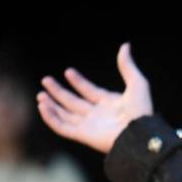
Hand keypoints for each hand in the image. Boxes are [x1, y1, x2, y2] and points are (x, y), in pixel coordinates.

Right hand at [37, 42, 154, 153]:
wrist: (139, 133)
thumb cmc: (141, 110)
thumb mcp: (137, 83)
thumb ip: (127, 65)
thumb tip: (125, 45)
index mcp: (109, 103)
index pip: (89, 91)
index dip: (78, 82)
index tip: (67, 71)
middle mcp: (98, 115)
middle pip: (73, 103)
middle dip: (58, 92)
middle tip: (45, 80)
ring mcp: (90, 126)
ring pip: (65, 115)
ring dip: (52, 105)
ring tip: (40, 95)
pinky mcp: (83, 136)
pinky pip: (63, 128)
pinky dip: (51, 118)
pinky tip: (43, 106)